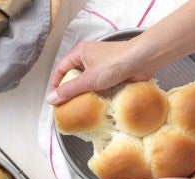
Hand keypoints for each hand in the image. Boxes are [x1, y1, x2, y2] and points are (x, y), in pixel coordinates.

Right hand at [46, 0, 194, 105]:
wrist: (144, 60)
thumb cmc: (115, 64)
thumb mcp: (88, 79)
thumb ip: (69, 90)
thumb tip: (51, 99)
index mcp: (79, 53)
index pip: (60, 69)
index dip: (55, 84)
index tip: (53, 99)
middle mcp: (88, 58)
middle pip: (73, 76)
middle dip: (70, 91)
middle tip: (66, 106)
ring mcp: (101, 66)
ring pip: (87, 82)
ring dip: (84, 94)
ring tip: (79, 108)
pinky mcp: (112, 74)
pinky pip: (99, 86)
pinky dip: (96, 95)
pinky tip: (95, 105)